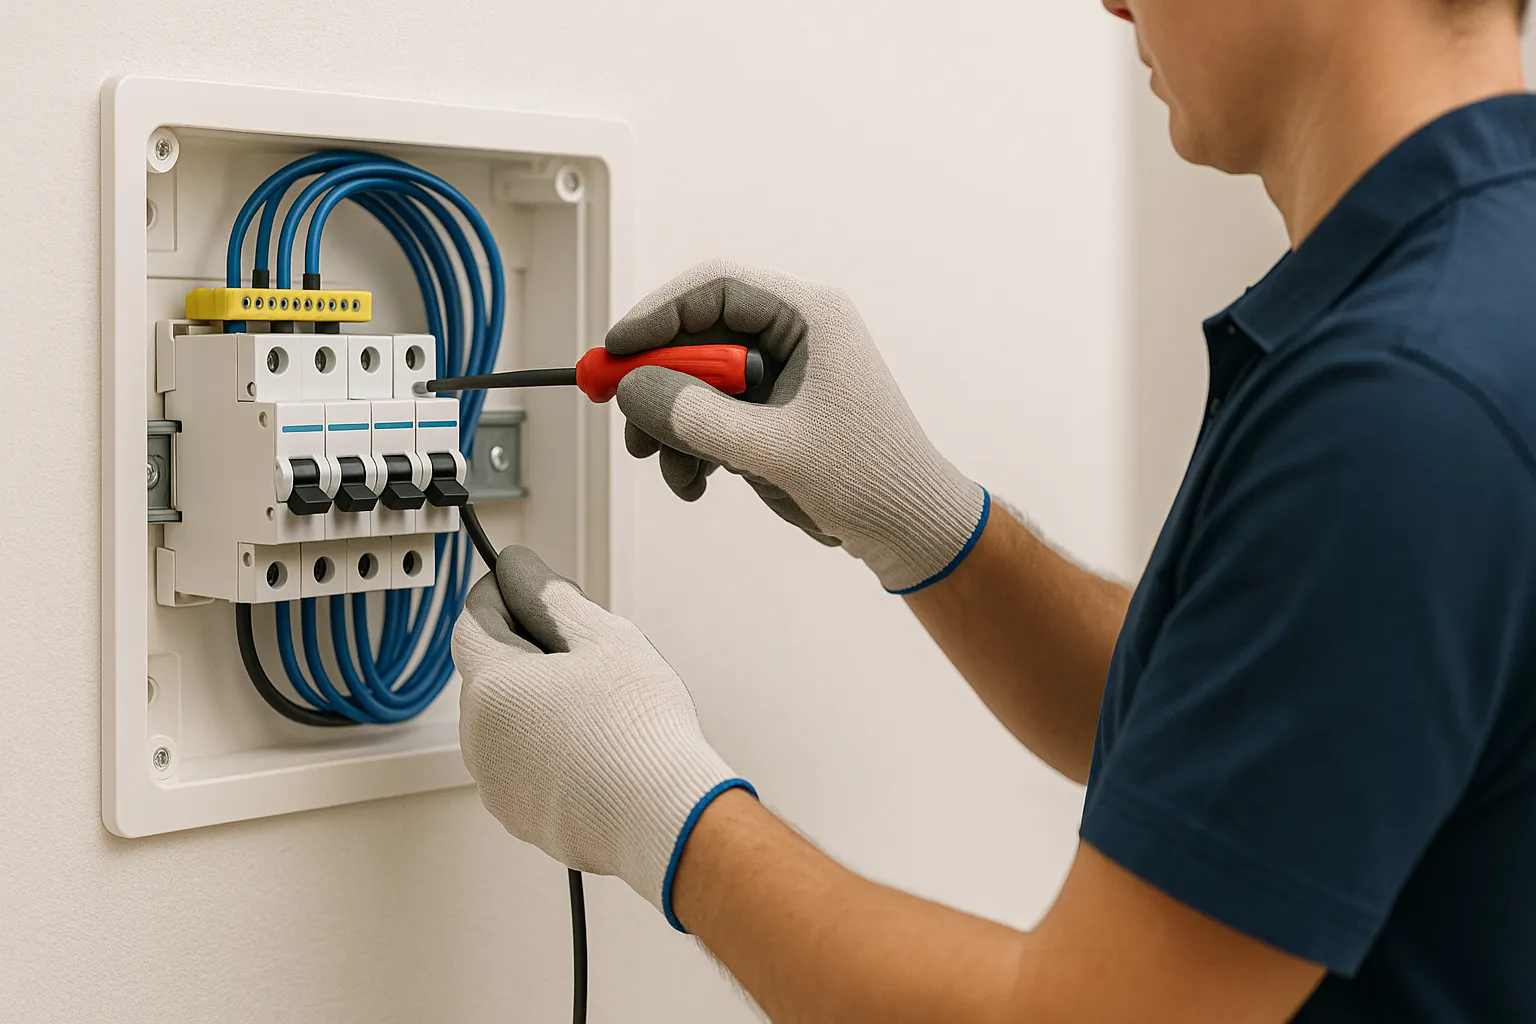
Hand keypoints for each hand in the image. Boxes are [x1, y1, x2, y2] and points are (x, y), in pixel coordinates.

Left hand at [453, 545, 753, 927]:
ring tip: (598, 706)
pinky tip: (595, 746)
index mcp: (492, 688)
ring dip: (535, 704)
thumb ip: (552, 597)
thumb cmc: (639, 729)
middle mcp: (480, 740)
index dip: (499, 597)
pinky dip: (546, 749)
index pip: (471, 623)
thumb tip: (520, 571)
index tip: (524, 588)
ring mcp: (498, 785)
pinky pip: (522, 766)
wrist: (664, 817)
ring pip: (505, 723)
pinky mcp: (521, 818)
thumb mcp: (604, 638)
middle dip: (525, 653)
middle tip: (582, 651)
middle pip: (489, 674)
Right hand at [609, 258, 988, 593]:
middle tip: (625, 420)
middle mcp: (792, 336)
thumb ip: (700, 418)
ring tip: (669, 470)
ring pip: (694, 381)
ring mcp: (779, 377)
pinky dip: (689, 447)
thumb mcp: (776, 449)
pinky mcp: (769, 415)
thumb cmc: (871, 478)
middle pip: (697, 336)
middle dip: (656, 382)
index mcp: (810, 317)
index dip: (659, 314)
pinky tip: (693, 483)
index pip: (716, 289)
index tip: (616, 350)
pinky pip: (708, 415)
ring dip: (669, 425)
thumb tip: (633, 389)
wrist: (908, 530)